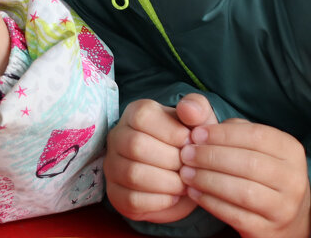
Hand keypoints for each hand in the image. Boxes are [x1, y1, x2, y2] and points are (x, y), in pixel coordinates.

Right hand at [105, 98, 200, 223]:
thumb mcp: (198, 123)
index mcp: (134, 114)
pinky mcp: (115, 194)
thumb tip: (187, 109)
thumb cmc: (188, 146)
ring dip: (167, 182)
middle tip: (189, 167)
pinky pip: (132, 199)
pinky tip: (173, 196)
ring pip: (132, 174)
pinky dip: (160, 201)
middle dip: (171, 160)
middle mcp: (117, 137)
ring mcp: (112, 166)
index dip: (172, 132)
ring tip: (184, 183)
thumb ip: (197, 108)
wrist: (184, 177)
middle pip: (135, 145)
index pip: (142, 116)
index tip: (190, 143)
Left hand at [180, 119, 310, 237]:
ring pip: (244, 192)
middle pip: (250, 164)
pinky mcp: (269, 231)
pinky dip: (211, 202)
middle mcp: (294, 179)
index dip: (222, 134)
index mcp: (291, 150)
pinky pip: (236, 215)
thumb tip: (191, 112)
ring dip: (208, 180)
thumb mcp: (247, 143)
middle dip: (211, 157)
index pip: (257, 136)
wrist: (283, 213)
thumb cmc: (255, 168)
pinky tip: (194, 192)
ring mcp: (284, 208)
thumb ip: (223, 125)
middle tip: (185, 154)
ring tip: (186, 173)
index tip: (195, 134)